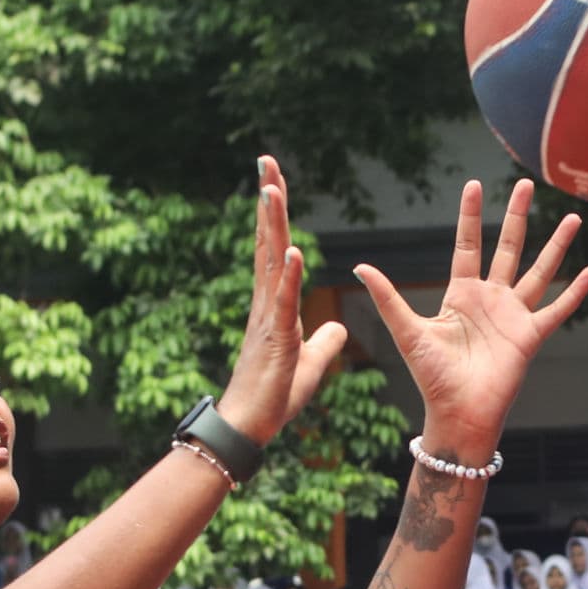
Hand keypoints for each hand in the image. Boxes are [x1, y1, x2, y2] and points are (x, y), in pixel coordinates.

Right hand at [215, 159, 355, 445]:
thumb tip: (338, 327)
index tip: (273, 180)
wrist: (249, 426)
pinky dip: (290, 275)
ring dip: (273, 224)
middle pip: (269, 240)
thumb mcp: (310, 363)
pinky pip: (285, 301)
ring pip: (272, 261)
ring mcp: (269, 317)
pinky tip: (295, 249)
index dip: (275, 214)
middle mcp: (267, 302)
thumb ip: (323, 341)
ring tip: (272, 189)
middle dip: (269, 200)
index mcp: (275, 304)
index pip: (275, 248)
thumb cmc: (274, 396)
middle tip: (267, 161)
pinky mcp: (277, 338)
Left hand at [353, 177, 587, 462]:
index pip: (468, 245)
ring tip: (574, 219)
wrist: (458, 413)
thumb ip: (388, 298)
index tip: (474, 186)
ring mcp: (514, 316)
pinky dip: (575, 293)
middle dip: (517, 216)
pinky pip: (557, 310)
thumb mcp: (408, 331)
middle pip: (508, 247)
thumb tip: (359, 266)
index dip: (471, 216)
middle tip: (526, 185)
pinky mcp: (531, 336)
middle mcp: (491, 299)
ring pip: (540, 272)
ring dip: (556, 246)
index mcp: (462, 294)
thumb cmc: (432, 378)